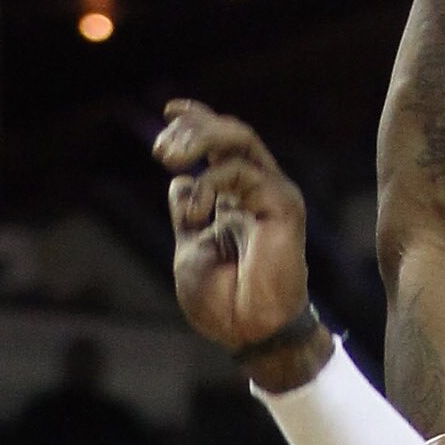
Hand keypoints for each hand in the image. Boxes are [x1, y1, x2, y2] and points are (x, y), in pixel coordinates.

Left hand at [153, 104, 320, 364]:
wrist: (247, 333)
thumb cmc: (221, 303)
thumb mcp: (189, 249)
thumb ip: (187, 214)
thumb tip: (178, 183)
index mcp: (235, 200)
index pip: (219, 147)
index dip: (197, 121)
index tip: (168, 111)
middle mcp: (256, 192)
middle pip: (230, 134)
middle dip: (193, 128)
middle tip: (161, 148)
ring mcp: (272, 195)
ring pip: (240, 141)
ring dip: (199, 139)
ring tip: (168, 157)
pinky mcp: (282, 204)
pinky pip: (243, 172)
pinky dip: (211, 184)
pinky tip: (198, 214)